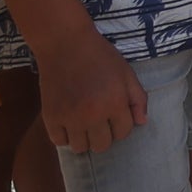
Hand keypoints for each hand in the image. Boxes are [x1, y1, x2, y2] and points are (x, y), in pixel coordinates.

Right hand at [40, 27, 150, 157]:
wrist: (65, 44)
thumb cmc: (100, 56)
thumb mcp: (126, 73)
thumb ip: (138, 98)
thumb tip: (141, 123)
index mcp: (114, 103)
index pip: (123, 132)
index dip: (121, 124)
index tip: (115, 115)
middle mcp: (93, 115)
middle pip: (102, 145)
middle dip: (104, 135)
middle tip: (99, 120)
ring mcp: (70, 118)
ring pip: (80, 148)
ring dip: (85, 139)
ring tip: (84, 124)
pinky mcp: (50, 116)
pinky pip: (59, 142)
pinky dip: (64, 136)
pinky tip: (68, 123)